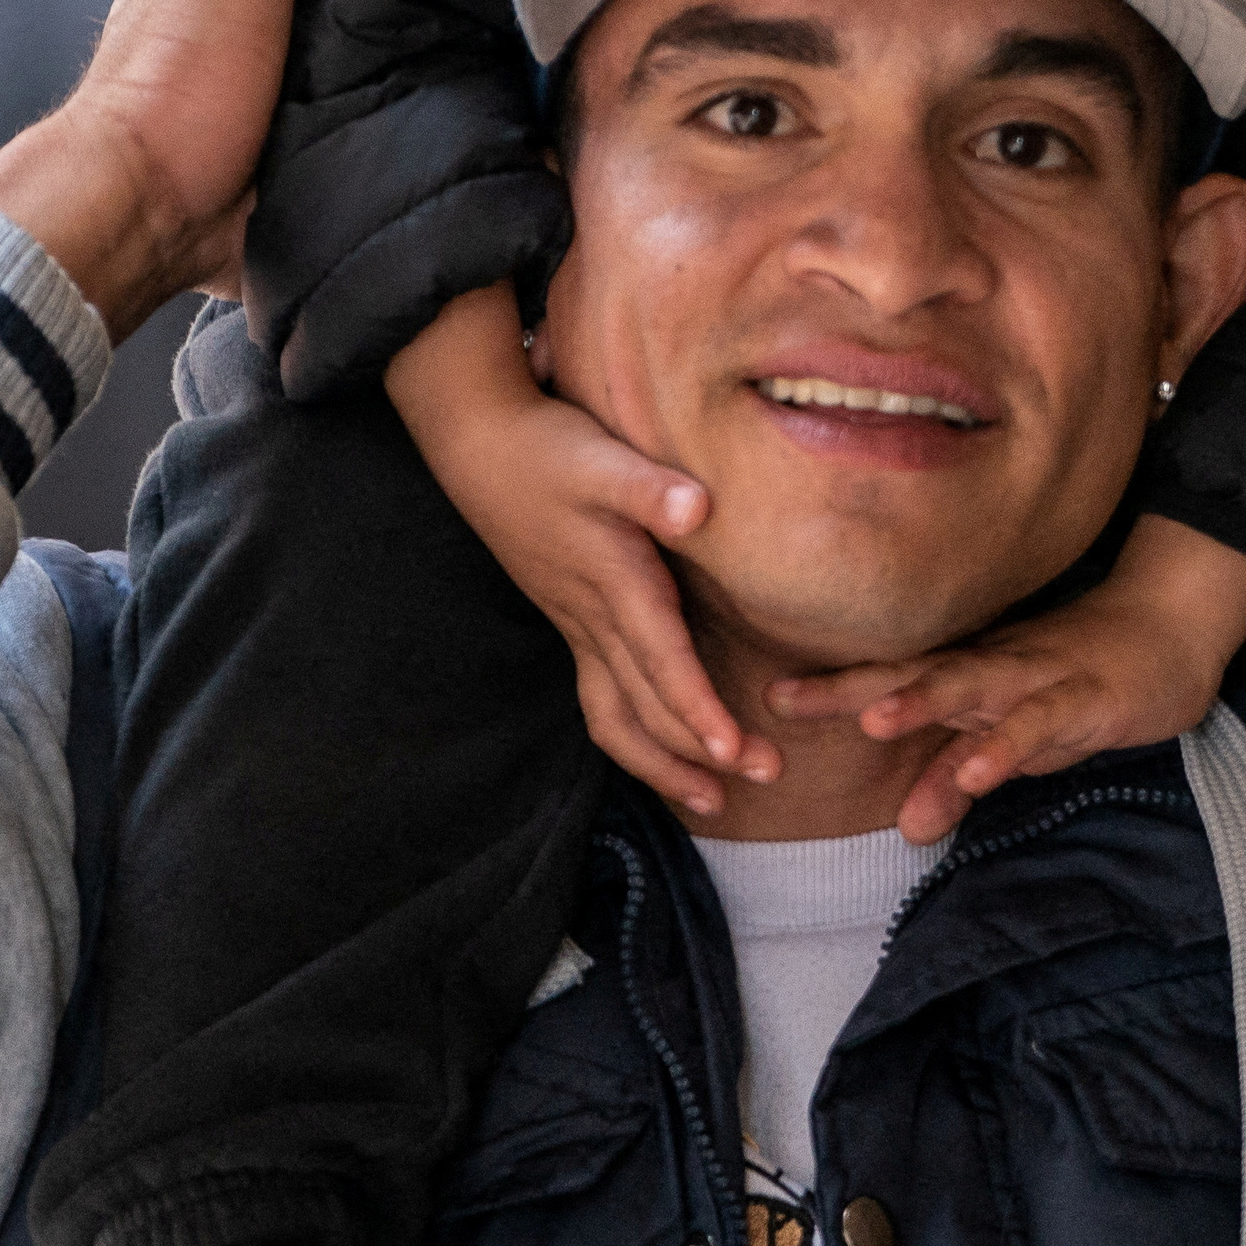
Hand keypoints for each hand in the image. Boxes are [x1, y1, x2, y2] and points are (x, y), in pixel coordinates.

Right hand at [396, 293, 769, 817]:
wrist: (480, 446)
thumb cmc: (548, 449)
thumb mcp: (600, 458)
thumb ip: (649, 488)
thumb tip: (699, 509)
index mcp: (614, 582)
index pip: (661, 662)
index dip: (698, 711)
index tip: (735, 753)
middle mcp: (593, 618)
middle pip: (646, 706)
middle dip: (699, 753)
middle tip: (766, 777)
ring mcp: (578, 625)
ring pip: (616, 716)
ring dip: (663, 762)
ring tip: (712, 799)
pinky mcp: (572, 619)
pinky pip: (603, 699)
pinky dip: (635, 735)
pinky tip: (664, 751)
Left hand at [774, 518, 1245, 845]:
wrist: (1172, 630)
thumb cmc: (1082, 684)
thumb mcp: (1015, 742)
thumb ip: (959, 781)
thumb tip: (906, 829)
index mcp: (968, 674)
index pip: (889, 677)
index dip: (830, 687)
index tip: (763, 697)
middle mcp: (991, 667)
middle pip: (913, 673)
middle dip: (849, 686)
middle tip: (785, 699)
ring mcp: (1038, 676)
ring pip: (973, 686)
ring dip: (924, 702)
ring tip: (873, 721)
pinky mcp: (1086, 697)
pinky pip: (1042, 722)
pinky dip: (1008, 745)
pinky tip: (977, 771)